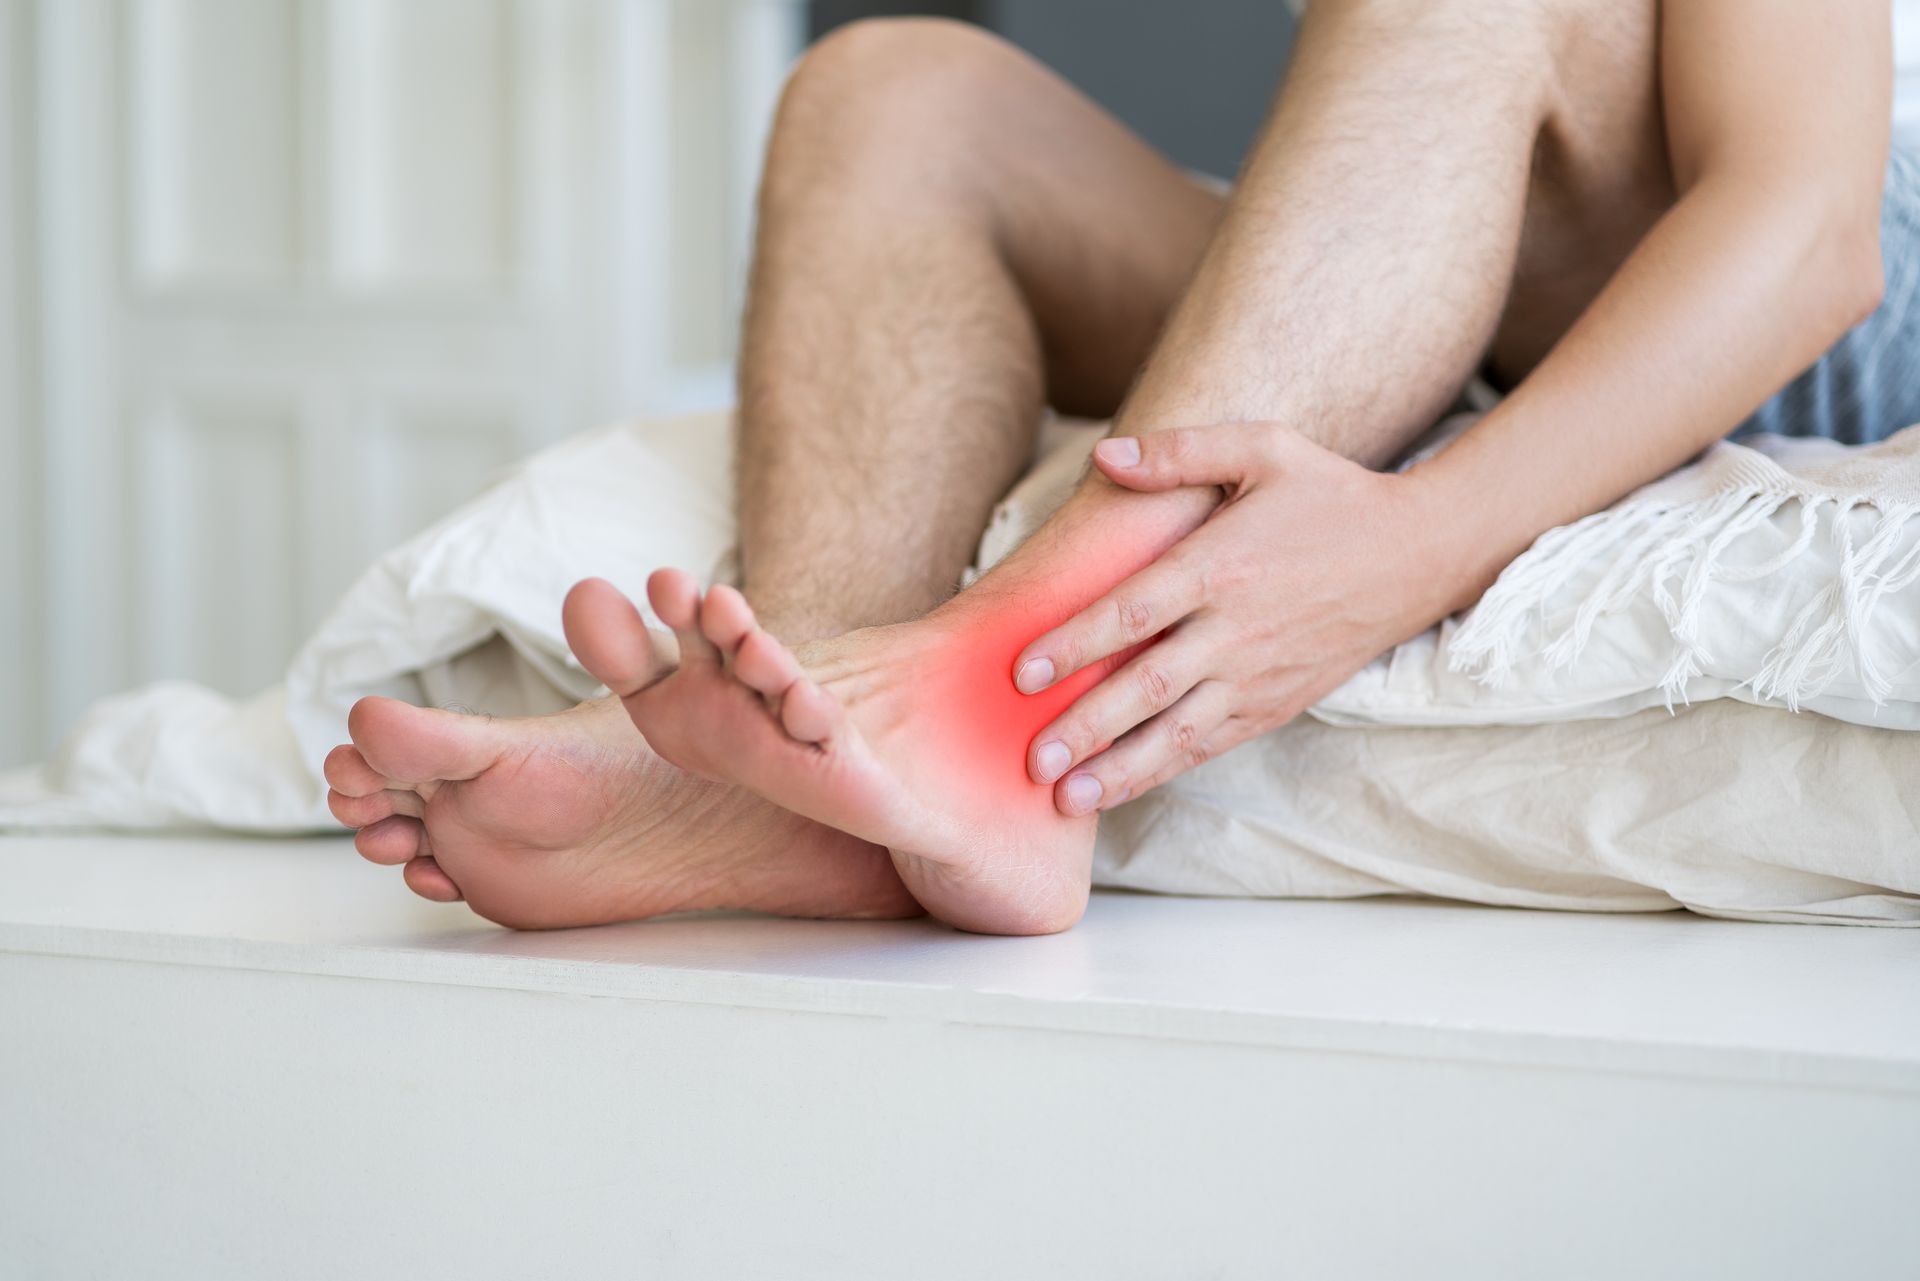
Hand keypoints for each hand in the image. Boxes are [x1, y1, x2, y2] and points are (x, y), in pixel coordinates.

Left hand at [1015, 423, 1460, 815]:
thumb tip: (1105, 455)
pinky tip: (1117, 790)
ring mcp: (1256, 675)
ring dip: (1118, 768)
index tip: (1022, 672)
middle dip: (1086, 727)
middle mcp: (1235, 629)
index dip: (1075, 644)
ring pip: (1177, 732)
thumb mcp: (1263, 449)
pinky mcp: (1274, 705)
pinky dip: (1161, 771)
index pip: (1133, 612)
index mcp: (1220, 565)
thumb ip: (1181, 451)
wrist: (1416, 554)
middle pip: (1148, 685)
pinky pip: (1209, 744)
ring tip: (1064, 799)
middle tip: (1031, 758)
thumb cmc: (1330, 495)